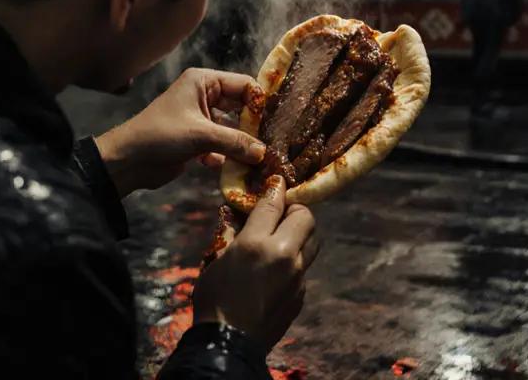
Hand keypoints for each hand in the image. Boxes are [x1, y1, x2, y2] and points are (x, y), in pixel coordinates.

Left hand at [94, 68, 266, 196]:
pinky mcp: (197, 142)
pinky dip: (229, 157)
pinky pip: (222, 146)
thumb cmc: (159, 136)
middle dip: (255, 125)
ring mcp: (201, 120)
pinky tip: (239, 170)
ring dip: (243, 144)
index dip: (261, 101)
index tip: (281, 119)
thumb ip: (234, 142)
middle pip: (241, 107)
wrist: (126, 162)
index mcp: (203, 82)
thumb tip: (264, 152)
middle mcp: (204, 96)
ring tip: (264, 158)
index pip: (244, 85)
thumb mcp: (199, 135)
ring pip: (232, 129)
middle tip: (278, 141)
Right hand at [191, 176, 320, 352]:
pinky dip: (294, 261)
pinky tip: (275, 270)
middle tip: (279, 214)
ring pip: (313, 241)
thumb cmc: (214, 298)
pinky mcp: (301, 294)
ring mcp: (297, 277)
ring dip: (301, 234)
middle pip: (306, 216)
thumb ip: (230, 231)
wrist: (229, 343)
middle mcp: (285, 256)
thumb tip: (235, 212)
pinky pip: (305, 267)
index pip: (275, 202)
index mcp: (258, 243)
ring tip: (281, 239)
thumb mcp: (214, 258)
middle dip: (295, 210)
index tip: (275, 183)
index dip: (275, 189)